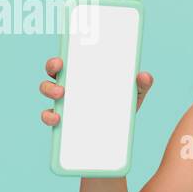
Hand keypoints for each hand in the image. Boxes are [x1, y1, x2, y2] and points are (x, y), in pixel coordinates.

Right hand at [39, 56, 153, 125]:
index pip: (68, 61)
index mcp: (84, 74)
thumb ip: (142, 84)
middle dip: (52, 69)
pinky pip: (49, 116)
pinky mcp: (63, 120)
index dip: (59, 59)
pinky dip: (49, 117)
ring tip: (60, 95)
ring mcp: (64, 102)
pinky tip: (57, 119)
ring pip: (48, 91)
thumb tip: (144, 76)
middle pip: (53, 74)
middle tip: (61, 74)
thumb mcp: (134, 93)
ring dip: (49, 90)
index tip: (60, 60)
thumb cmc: (123, 105)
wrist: (119, 133)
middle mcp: (70, 85)